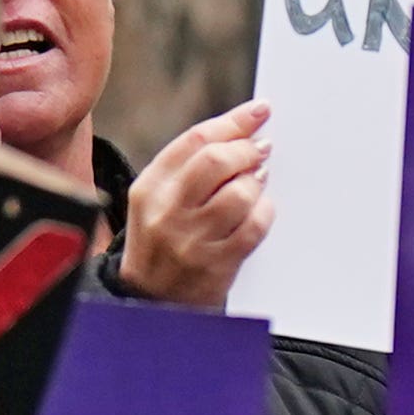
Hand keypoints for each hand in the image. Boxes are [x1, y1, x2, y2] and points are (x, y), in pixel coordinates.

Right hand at [117, 102, 269, 307]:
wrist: (148, 302)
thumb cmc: (160, 243)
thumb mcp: (157, 199)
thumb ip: (190, 166)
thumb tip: (243, 133)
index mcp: (149, 188)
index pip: (195, 141)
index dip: (232, 122)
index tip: (258, 112)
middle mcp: (167, 213)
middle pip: (216, 161)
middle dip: (247, 150)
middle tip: (260, 151)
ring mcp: (191, 241)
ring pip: (239, 193)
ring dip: (256, 184)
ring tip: (254, 185)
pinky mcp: (215, 266)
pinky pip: (253, 227)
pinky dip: (264, 213)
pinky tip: (258, 211)